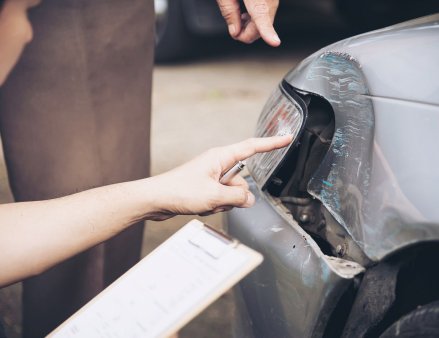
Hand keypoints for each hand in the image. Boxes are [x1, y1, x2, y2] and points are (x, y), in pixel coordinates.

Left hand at [149, 135, 291, 219]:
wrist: (156, 200)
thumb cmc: (179, 191)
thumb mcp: (214, 195)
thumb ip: (238, 196)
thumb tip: (250, 199)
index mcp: (220, 157)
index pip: (252, 147)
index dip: (271, 144)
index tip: (287, 138)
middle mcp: (217, 164)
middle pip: (242, 180)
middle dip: (235, 195)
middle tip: (217, 199)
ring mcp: (212, 177)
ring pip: (232, 193)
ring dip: (222, 203)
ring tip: (204, 203)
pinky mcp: (206, 188)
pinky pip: (221, 199)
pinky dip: (214, 206)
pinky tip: (199, 207)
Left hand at [216, 0, 279, 45]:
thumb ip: (228, 11)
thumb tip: (235, 31)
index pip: (260, 14)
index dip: (268, 30)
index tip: (275, 42)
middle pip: (265, 20)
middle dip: (249, 32)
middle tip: (234, 30)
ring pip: (268, 17)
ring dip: (253, 25)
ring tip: (238, 18)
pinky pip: (269, 10)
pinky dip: (258, 17)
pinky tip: (246, 13)